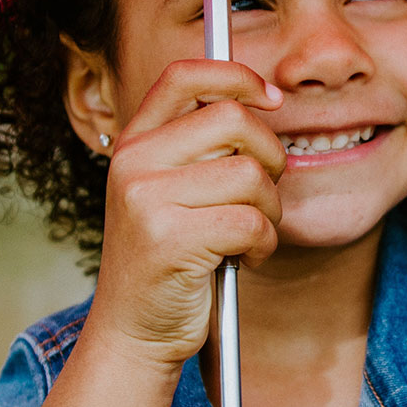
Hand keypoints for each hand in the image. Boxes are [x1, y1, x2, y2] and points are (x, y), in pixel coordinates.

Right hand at [84, 59, 288, 368]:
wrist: (133, 332)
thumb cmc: (168, 259)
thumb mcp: (168, 190)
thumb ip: (198, 147)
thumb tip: (262, 101)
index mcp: (135, 142)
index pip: (183, 75)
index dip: (236, 75)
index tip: (272, 98)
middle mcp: (134, 162)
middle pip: (233, 120)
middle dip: (270, 156)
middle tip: (266, 190)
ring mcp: (147, 200)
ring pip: (250, 175)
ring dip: (270, 210)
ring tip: (250, 235)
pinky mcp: (170, 240)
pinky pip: (251, 221)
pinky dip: (264, 244)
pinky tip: (245, 259)